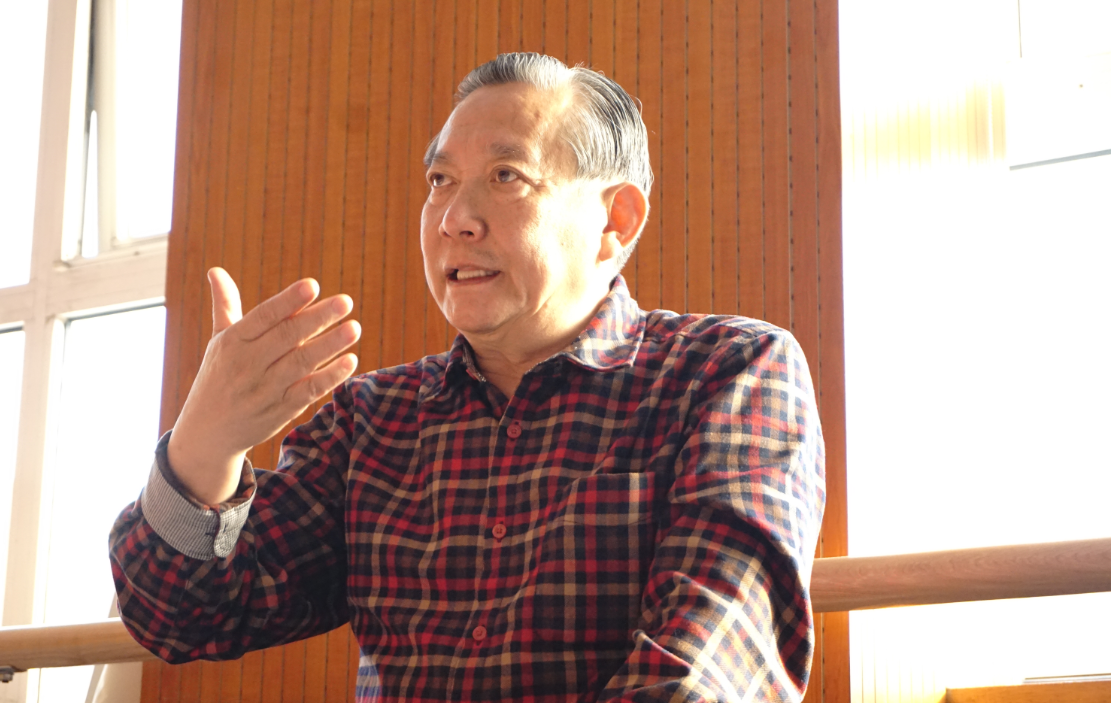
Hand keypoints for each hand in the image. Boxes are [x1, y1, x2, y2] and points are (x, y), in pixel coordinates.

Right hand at [167, 268, 360, 504]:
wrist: (207, 432)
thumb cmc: (218, 377)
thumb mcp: (219, 341)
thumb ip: (225, 305)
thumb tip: (216, 270)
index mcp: (233, 342)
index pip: (263, 316)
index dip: (288, 301)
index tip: (312, 285)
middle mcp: (247, 364)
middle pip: (287, 337)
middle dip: (318, 318)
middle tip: (345, 301)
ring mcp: (265, 389)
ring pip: (301, 363)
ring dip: (330, 345)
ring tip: (354, 328)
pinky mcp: (280, 410)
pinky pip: (309, 391)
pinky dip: (330, 377)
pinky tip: (350, 361)